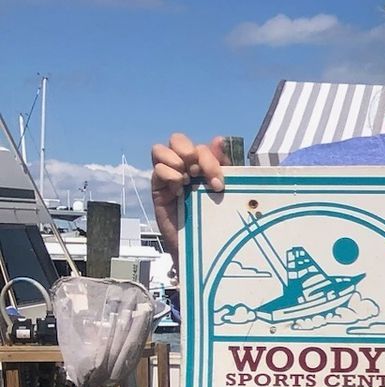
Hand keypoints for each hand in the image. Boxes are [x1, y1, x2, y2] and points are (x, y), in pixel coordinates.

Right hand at [150, 133, 225, 259]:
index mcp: (203, 166)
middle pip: (178, 140)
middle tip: (199, 173)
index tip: (218, 182)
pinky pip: (157, 169)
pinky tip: (178, 190)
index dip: (210, 158)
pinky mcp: (158, 188)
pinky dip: (168, 174)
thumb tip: (219, 139)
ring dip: (176, 160)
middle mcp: (185, 168)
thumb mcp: (225, 191)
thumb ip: (222, 166)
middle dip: (191, 153)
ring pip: (161, 150)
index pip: (202, 147)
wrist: (202, 247)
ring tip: (186, 180)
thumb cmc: (217, 220)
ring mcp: (169, 176)